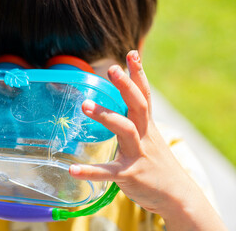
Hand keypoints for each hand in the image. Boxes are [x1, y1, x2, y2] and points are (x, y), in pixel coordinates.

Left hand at [69, 51, 203, 216]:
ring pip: (124, 129)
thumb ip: (135, 122)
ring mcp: (138, 154)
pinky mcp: (130, 175)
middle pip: (138, 106)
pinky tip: (72, 169)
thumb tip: (119, 107)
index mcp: (147, 126)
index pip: (144, 95)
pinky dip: (90, 171)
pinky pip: (108, 172)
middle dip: (126, 86)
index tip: (131, 54)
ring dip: (105, 115)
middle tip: (112, 69)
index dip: (138, 75)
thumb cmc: (157, 163)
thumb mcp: (149, 138)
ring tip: (84, 105)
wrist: (176, 196)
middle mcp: (145, 136)